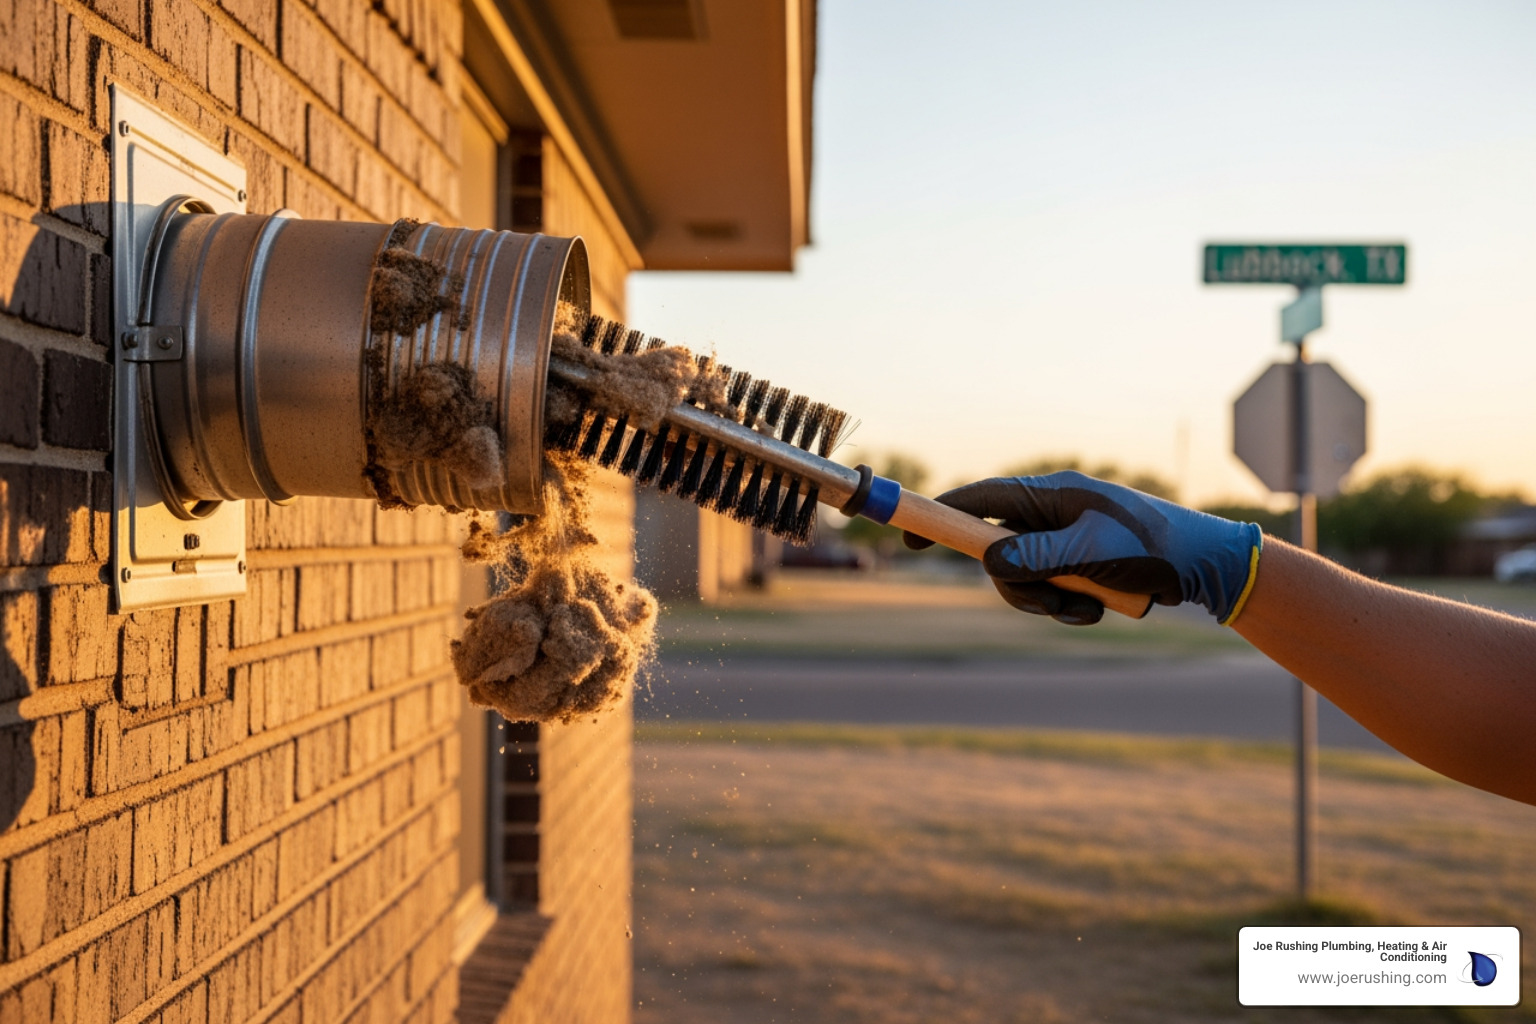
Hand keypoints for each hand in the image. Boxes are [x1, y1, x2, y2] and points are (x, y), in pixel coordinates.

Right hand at [903, 472, 1262, 625]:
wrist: (1202, 567)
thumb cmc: (1151, 546)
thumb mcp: (1091, 552)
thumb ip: (1037, 557)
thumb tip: (989, 563)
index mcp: (1051, 495)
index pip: (980, 499)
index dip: (943, 517)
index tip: (909, 537)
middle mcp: (1050, 515)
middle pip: (997, 551)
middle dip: (1017, 584)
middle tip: (1047, 602)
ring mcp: (1061, 543)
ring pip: (1021, 578)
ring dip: (1047, 601)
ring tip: (1085, 608)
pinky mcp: (1075, 568)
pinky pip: (1049, 593)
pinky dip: (1067, 608)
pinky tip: (1098, 610)